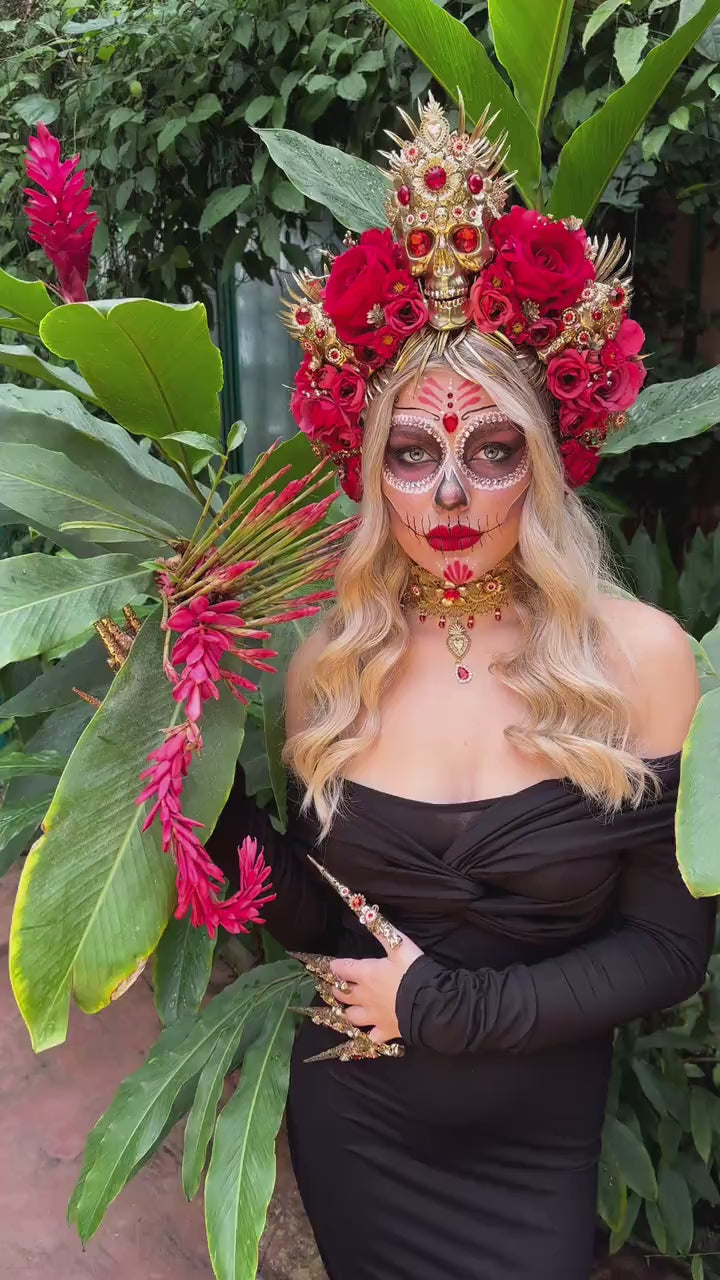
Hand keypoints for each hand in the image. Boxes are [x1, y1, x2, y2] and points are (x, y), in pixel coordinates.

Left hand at [330, 930, 423, 1044]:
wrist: (428, 1002)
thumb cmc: (412, 971)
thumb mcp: (398, 945)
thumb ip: (381, 930)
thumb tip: (366, 914)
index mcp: (366, 974)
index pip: (343, 969)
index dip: (335, 966)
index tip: (330, 966)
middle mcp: (365, 996)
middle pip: (343, 994)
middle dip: (337, 989)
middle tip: (335, 987)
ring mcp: (374, 1016)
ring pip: (352, 1017)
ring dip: (347, 1012)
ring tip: (345, 1009)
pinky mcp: (386, 1031)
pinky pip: (372, 1038)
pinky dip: (369, 1036)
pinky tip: (368, 1034)